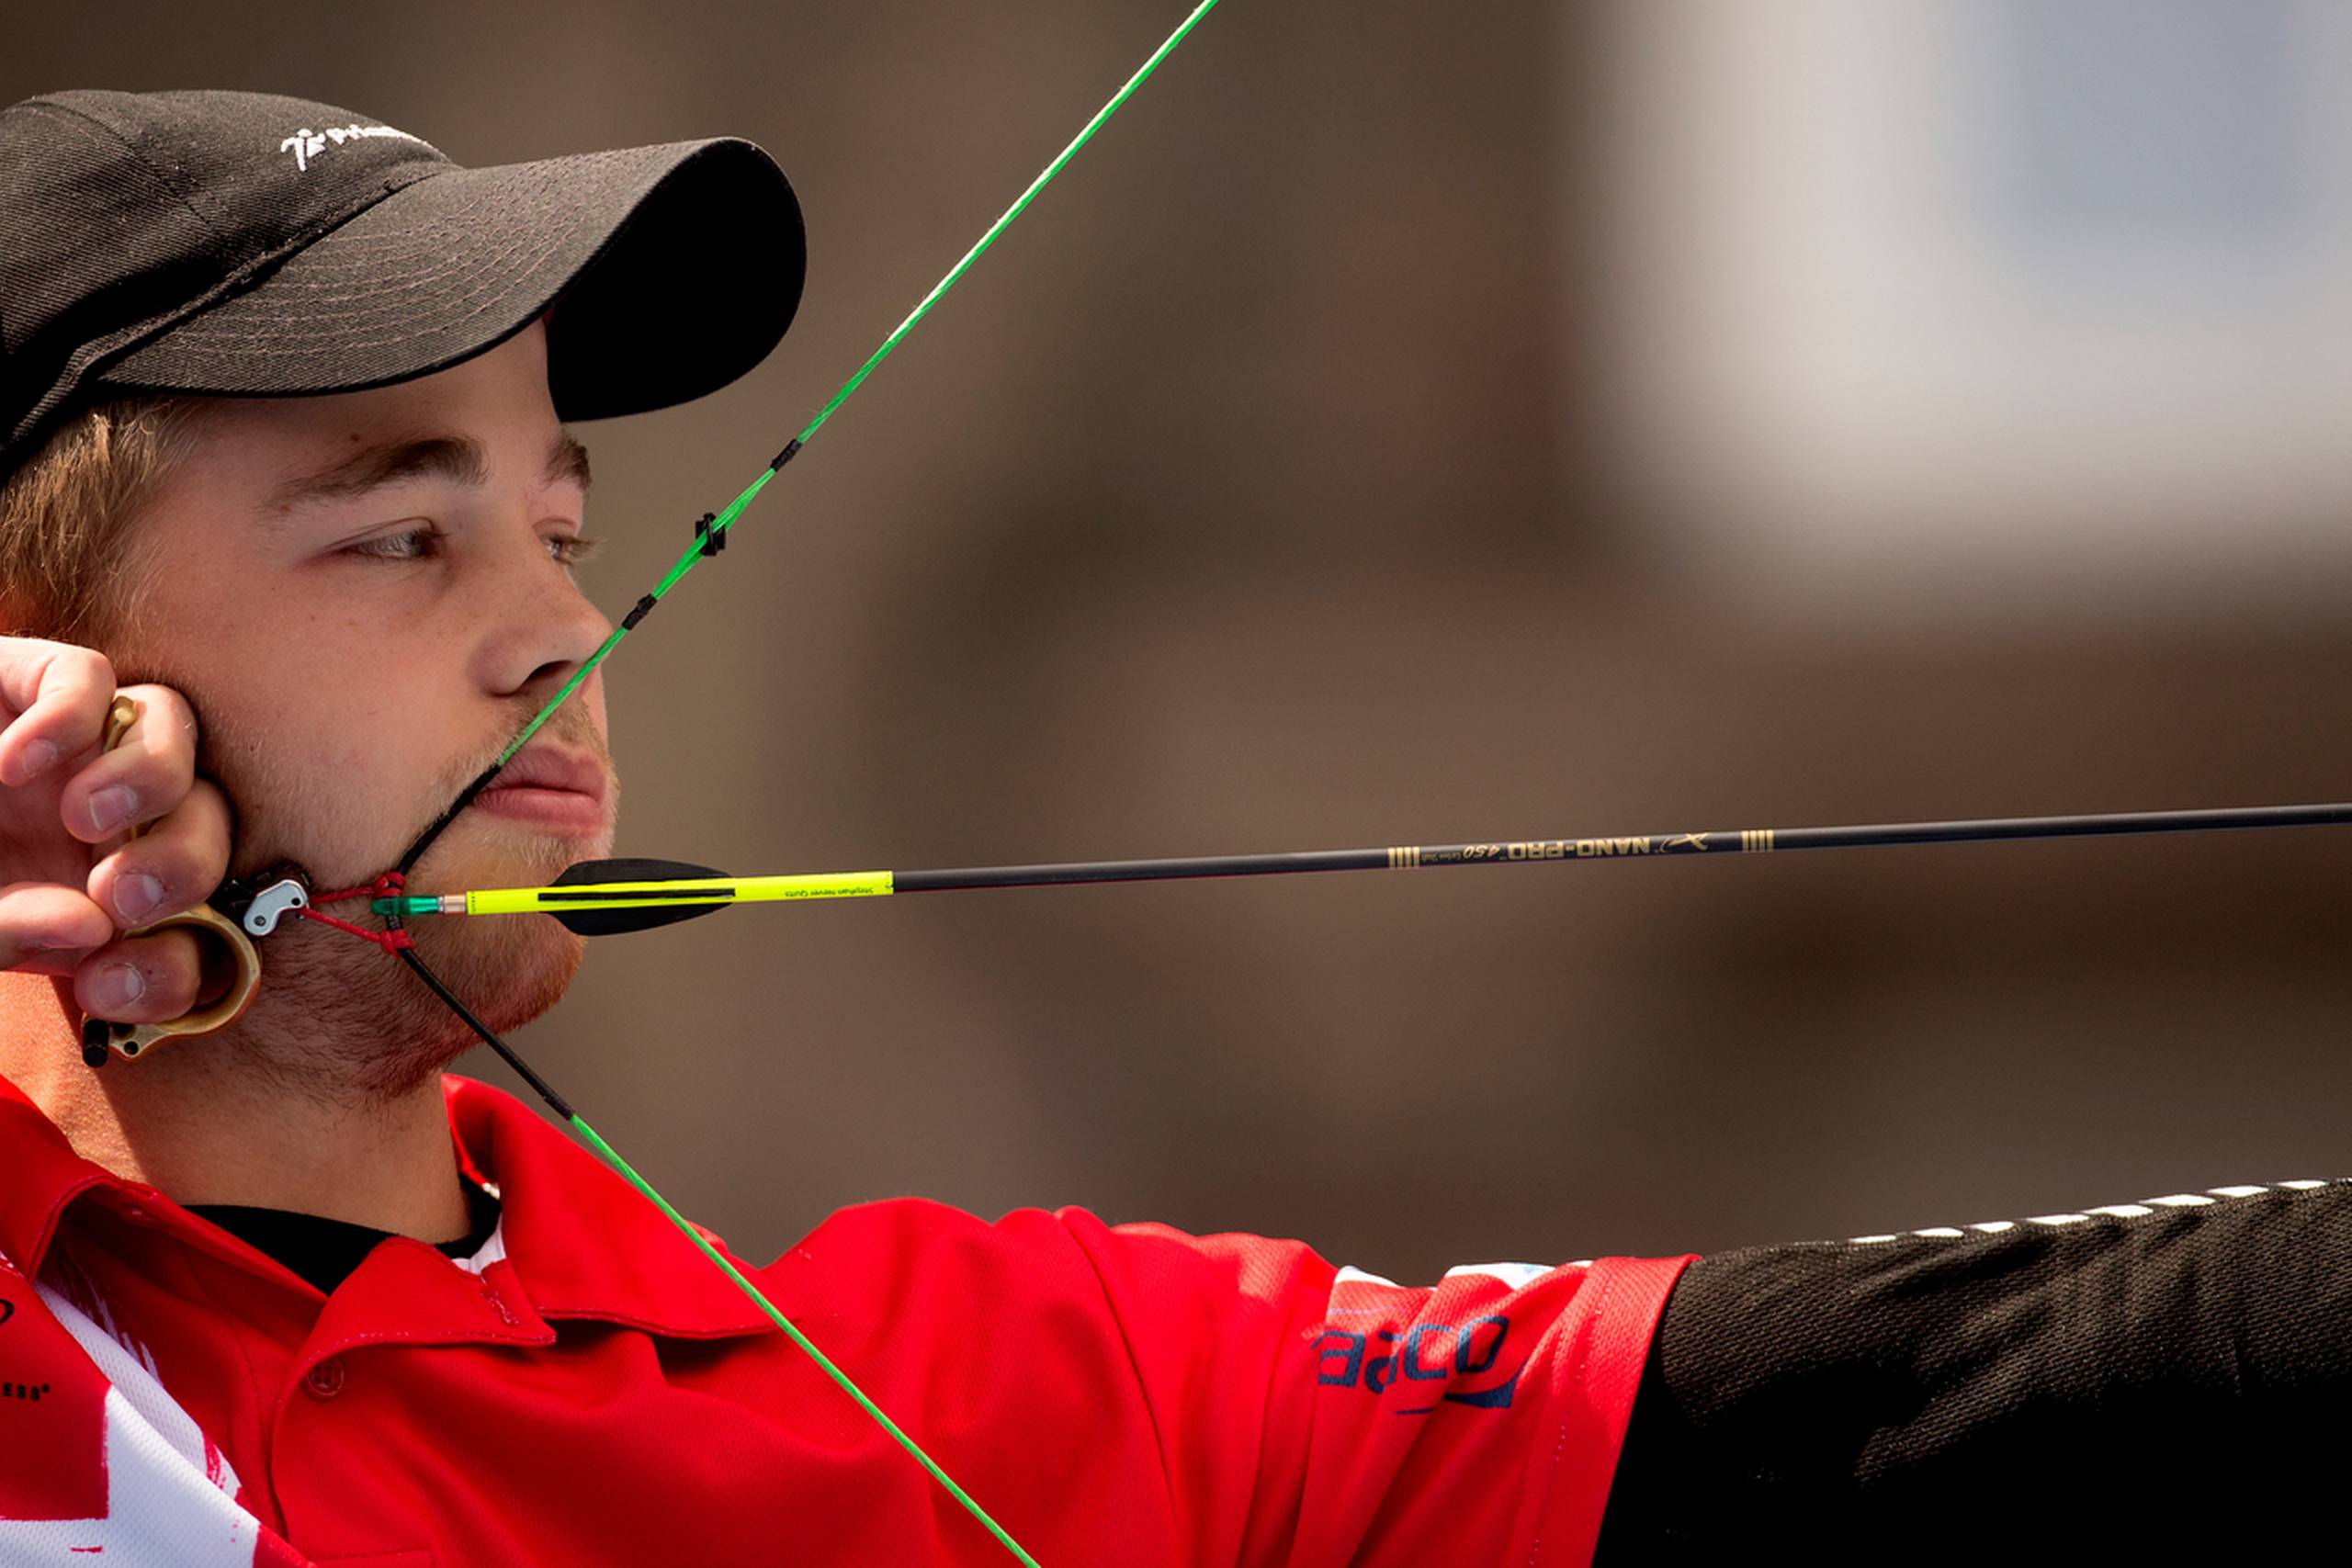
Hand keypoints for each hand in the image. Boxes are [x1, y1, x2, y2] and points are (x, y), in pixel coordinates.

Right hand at [0, 639, 232, 1024]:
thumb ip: (10, 936)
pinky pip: (93, 678)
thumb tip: (91, 930)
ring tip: (83, 818)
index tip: (115, 984)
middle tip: (121, 895)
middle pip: (206, 824)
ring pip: (173, 736)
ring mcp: (76, 742)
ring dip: (152, 785)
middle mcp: (106, 817)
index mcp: (94, 893)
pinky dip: (72, 717)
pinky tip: (17, 761)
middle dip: (185, 866)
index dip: (176, 962)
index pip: (186, 926)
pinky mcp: (33, 677)